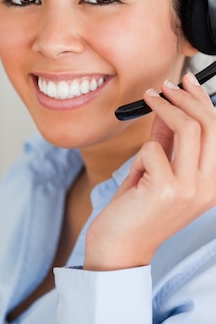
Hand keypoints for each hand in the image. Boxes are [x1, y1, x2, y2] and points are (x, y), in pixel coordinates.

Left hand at [84, 72, 215, 270]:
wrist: (119, 245)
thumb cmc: (136, 209)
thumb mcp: (155, 170)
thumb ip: (165, 141)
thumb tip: (166, 109)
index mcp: (213, 182)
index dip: (202, 100)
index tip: (185, 80)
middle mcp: (209, 186)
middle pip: (207, 124)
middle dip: (184, 97)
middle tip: (162, 86)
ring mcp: (190, 188)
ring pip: (186, 129)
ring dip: (163, 107)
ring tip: (147, 99)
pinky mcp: (166, 189)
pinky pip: (152, 149)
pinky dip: (140, 152)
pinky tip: (136, 173)